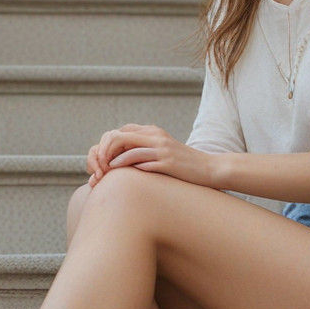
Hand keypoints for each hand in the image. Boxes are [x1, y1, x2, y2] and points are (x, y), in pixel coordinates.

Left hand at [86, 123, 214, 188]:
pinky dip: (127, 168)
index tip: (102, 160)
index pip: (121, 131)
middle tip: (100, 167)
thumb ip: (144, 149)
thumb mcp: (162, 151)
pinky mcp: (167, 162)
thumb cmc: (184, 164)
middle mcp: (155, 136)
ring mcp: (161, 148)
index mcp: (153, 131)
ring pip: (128, 149)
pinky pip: (142, 162)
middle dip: (104, 151)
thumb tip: (122, 156)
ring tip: (106, 173)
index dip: (107, 144)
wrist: (209, 168)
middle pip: (119, 136)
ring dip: (113, 162)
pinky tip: (122, 176)